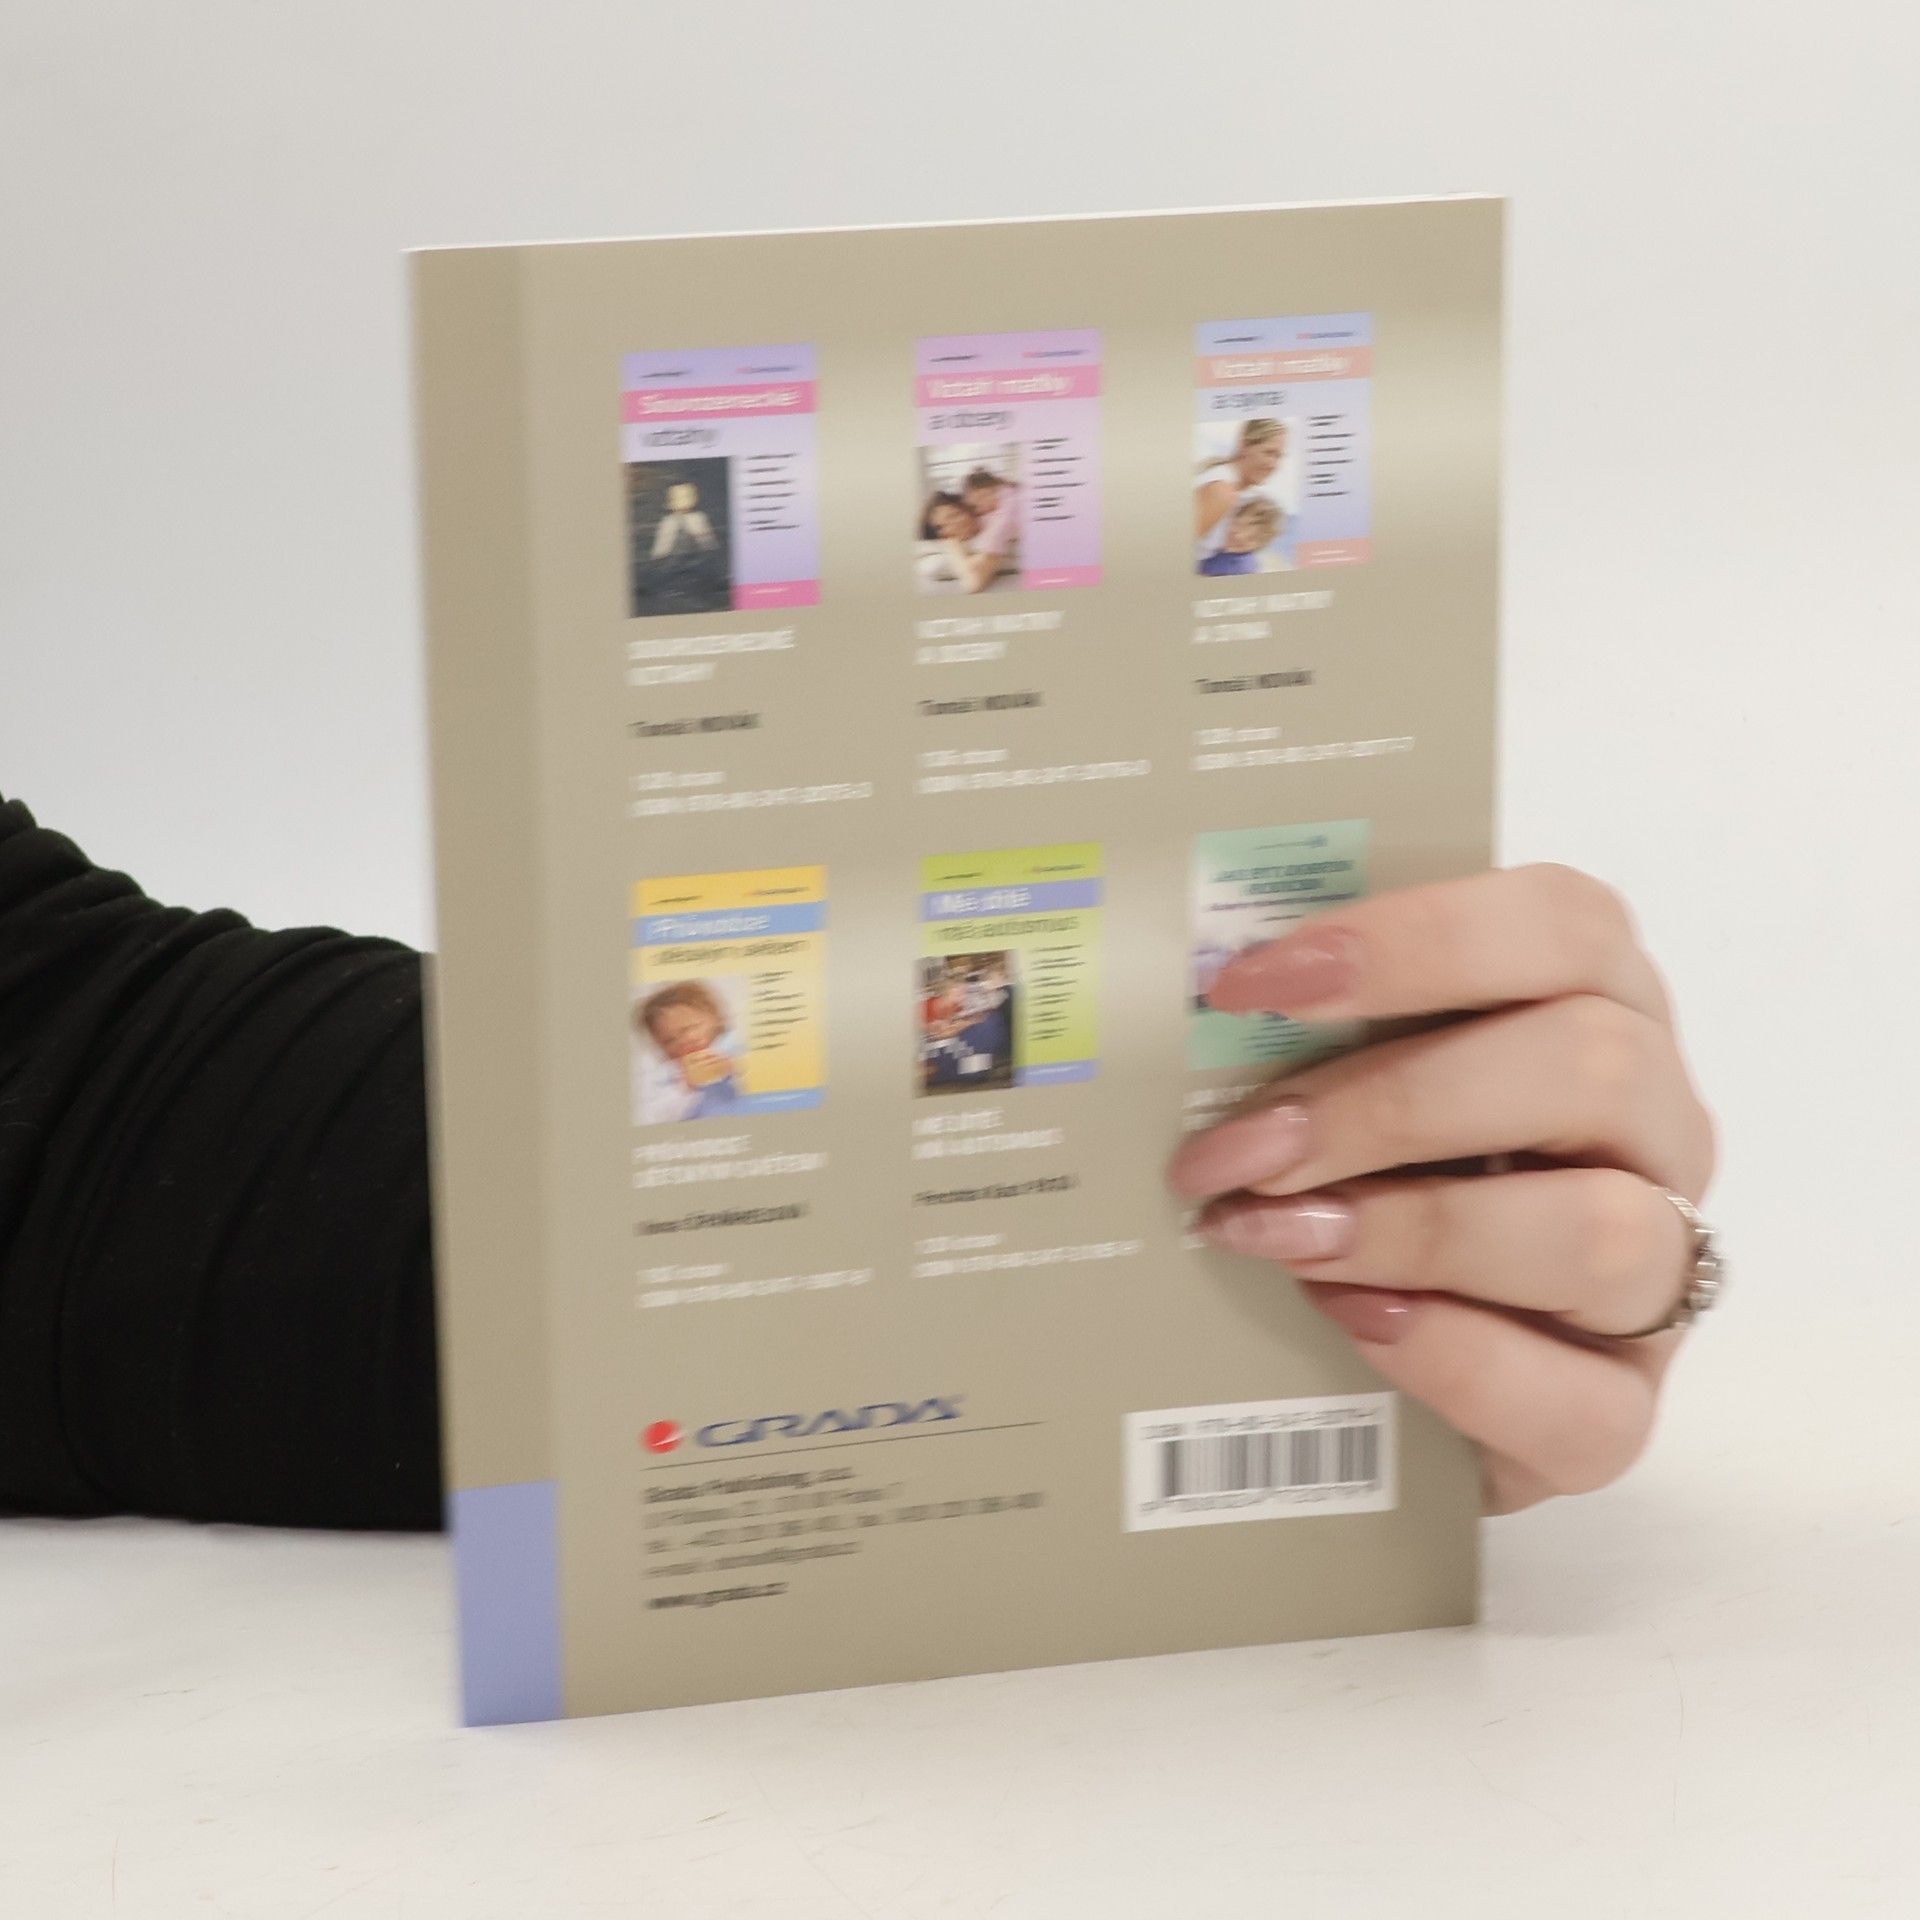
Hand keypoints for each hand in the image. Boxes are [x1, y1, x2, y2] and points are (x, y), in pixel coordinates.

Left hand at [1166, 865, 1716, 1513]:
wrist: (1390, 1364)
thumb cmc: (1375, 1168)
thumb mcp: (1356, 1073)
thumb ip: (1320, 1029)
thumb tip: (1199, 1003)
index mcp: (1599, 1003)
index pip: (1562, 922)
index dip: (1413, 940)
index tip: (1249, 984)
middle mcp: (1654, 1124)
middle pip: (1591, 1066)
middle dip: (1388, 1104)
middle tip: (1243, 1149)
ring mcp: (1660, 1267)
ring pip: (1601, 1230)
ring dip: (1414, 1231)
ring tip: (1275, 1238)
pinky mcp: (1625, 1403)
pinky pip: (1584, 1399)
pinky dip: (1455, 1358)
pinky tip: (1353, 1321)